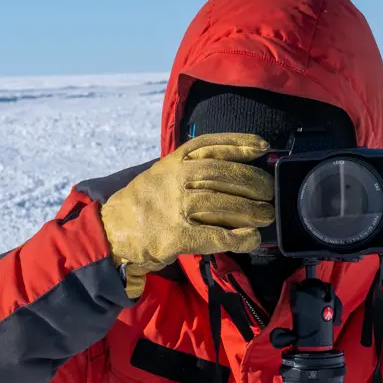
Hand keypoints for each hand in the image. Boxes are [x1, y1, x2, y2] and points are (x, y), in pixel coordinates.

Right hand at [101, 133, 274, 297]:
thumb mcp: (163, 173)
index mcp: (173, 161)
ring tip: (267, 214)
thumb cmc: (146, 201)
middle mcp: (175, 179)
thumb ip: (193, 168)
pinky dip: (238, 238)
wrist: (112, 231)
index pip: (211, 145)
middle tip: (269, 193)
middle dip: (253, 182)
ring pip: (223, 204)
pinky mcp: (176, 236)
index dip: (240, 143)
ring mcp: (175, 207)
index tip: (262, 147)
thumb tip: (239, 169)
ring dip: (252, 211)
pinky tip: (251, 238)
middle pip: (223, 174)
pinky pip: (216, 236)